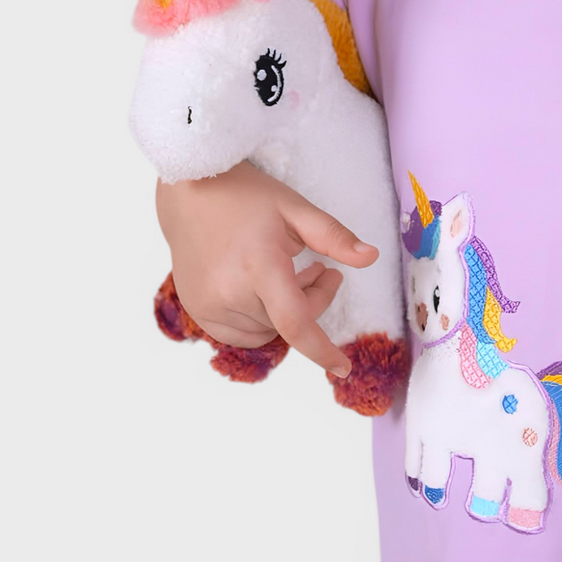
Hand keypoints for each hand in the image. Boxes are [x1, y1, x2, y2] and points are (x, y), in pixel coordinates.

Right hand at [155, 160, 378, 376]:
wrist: (189, 193)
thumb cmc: (246, 197)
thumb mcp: (295, 208)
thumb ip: (334, 236)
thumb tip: (372, 257)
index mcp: (258, 264)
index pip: (294, 322)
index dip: (321, 350)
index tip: (343, 368)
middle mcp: (229, 291)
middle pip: (286, 324)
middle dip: (311, 302)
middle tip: (320, 270)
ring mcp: (209, 305)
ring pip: (266, 331)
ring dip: (284, 313)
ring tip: (289, 275)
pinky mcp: (198, 310)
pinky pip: (241, 333)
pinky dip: (259, 320)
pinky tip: (261, 289)